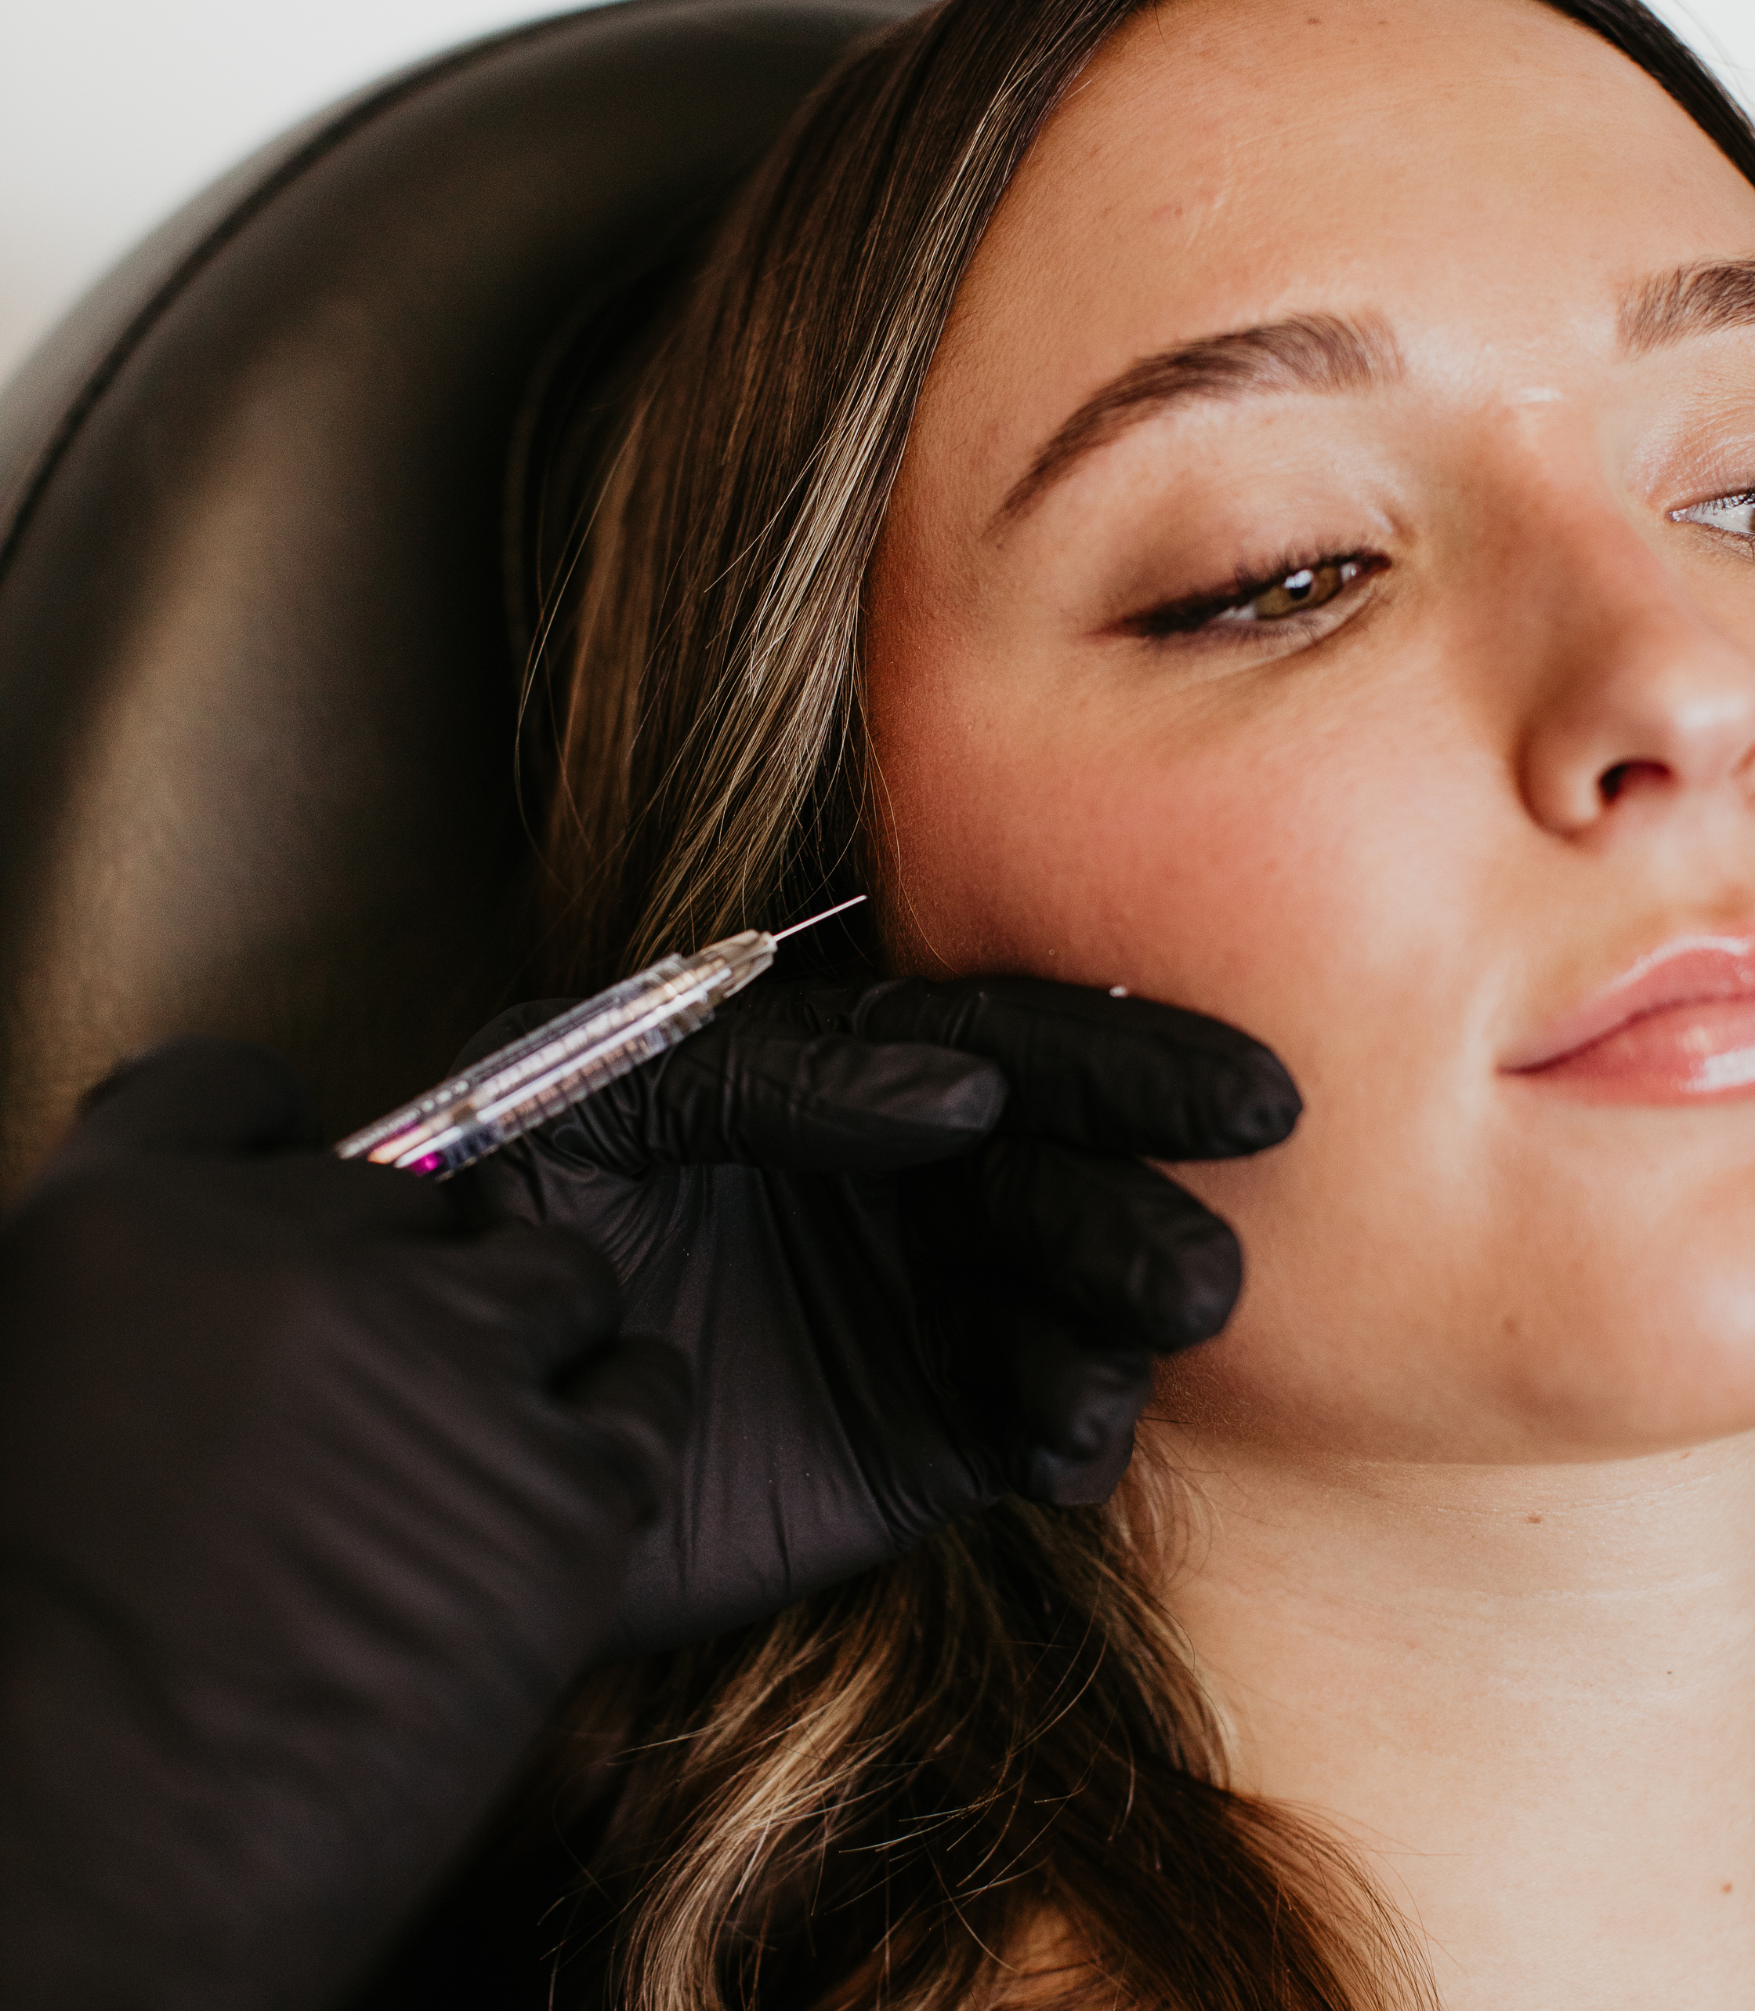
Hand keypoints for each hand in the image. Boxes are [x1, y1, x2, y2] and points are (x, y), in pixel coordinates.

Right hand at [0, 1041, 688, 2010]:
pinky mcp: (561, 1494)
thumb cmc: (23, 1680)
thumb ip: (135, 1307)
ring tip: (467, 1439)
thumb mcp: (34, 1419)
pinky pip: (640, 1388)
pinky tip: (547, 1490)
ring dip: (522, 1337)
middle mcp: (297, 1264)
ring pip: (553, 1270)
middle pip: (411, 1189)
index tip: (291, 1193)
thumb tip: (212, 1263)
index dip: (264, 1146)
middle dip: (397, 1270)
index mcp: (121, 1224)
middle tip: (373, 1383)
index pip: (230, 1092)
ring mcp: (447, 1371)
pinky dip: (607, 1426)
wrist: (83, 1896)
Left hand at [461, 972, 1298, 1657]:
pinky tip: (1067, 1437)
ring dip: (1121, 1313)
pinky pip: (1020, 1425)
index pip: (1007, 1048)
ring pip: (1064, 1300)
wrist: (440, 1419)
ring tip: (1155, 1325)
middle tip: (1205, 1258)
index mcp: (849, 1083)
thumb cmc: (512, 1210)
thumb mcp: (601, 1099)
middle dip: (1144, 1200)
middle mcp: (910, 1187)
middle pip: (1062, 1173)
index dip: (1123, 1060)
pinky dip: (1064, 1427)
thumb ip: (762, 1070)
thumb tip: (956, 1092)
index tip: (1238, 1097)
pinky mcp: (920, 1440)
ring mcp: (922, 1312)